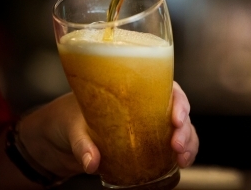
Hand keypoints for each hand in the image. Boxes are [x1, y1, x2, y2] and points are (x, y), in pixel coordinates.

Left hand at [18, 82, 198, 177]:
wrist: (62, 135)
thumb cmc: (69, 117)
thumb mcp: (73, 126)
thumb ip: (82, 144)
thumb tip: (92, 161)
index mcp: (135, 88)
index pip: (167, 87)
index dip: (178, 101)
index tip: (176, 117)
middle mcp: (148, 104)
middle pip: (179, 110)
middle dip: (185, 128)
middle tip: (176, 145)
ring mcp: (151, 124)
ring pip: (183, 129)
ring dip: (189, 142)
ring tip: (182, 158)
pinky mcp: (149, 143)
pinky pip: (173, 146)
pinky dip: (183, 154)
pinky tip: (181, 163)